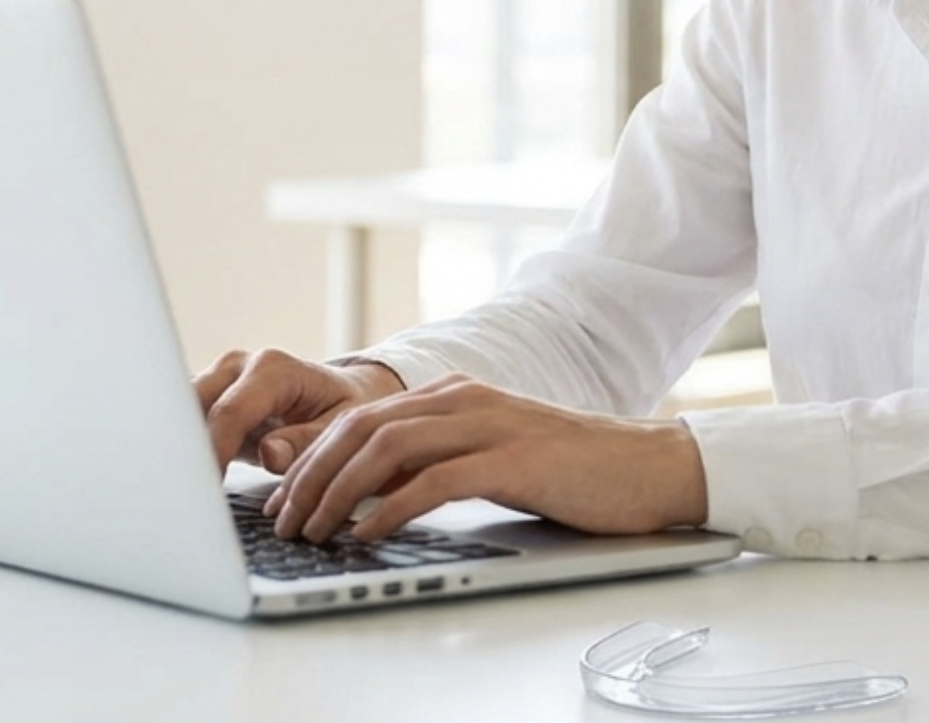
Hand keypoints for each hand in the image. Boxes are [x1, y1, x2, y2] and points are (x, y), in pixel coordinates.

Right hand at [193, 348, 405, 472]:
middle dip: (185, 450)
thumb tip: (270, 454)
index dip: (214, 453)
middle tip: (186, 495)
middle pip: (192, 406)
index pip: (229, 412)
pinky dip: (182, 450)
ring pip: (179, 412)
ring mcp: (219, 380)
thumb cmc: (346, 408)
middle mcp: (238, 367)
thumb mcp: (341, 427)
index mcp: (273, 369)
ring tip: (180, 490)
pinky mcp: (209, 398)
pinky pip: (184, 422)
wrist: (344, 393)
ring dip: (178, 449)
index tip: (207, 490)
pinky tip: (184, 481)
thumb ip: (306, 441)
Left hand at [263, 374, 709, 543]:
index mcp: (452, 394)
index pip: (360, 417)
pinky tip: (367, 534)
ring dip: (339, 492)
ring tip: (314, 531)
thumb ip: (434, 463)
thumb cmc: (568, 470)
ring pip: (387, 448)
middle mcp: (463, 399)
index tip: (282, 497)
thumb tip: (369, 496)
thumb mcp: (488, 456)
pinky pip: (434, 481)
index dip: (311, 456)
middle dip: (310, 475)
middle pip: (360, 427)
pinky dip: (391, 508)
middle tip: (284, 520)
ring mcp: (488, 425)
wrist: (645, 466)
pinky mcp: (512, 460)